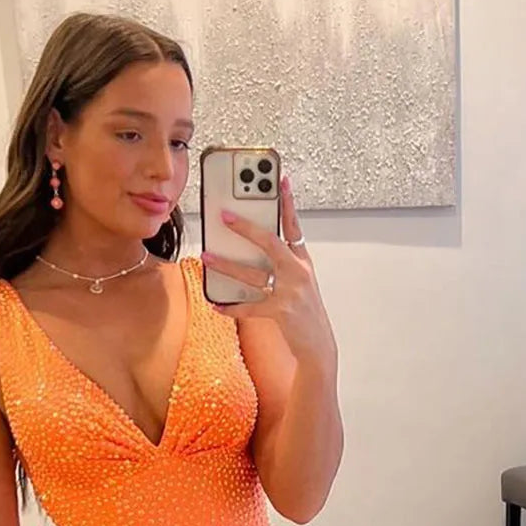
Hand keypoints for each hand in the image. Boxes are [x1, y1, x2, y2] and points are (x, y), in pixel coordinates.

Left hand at [201, 175, 335, 363]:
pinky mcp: (280, 312)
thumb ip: (281, 264)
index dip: (287, 202)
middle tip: (224, 215)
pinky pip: (249, 307)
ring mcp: (290, 292)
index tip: (279, 180)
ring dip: (227, 265)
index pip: (294, 226)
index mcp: (303, 261)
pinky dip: (230, 307)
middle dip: (246, 228)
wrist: (318, 345)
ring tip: (207, 256)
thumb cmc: (304, 312)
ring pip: (253, 274)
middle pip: (270, 243)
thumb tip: (251, 250)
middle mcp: (298, 273)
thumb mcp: (299, 283)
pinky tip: (214, 304)